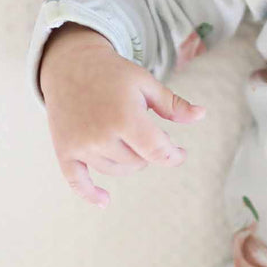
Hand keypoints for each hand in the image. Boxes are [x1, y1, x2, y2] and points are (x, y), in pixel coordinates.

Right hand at [39, 25, 206, 207]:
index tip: (180, 153)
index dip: (173, 156)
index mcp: (125, 117)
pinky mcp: (65, 150)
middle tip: (149, 133)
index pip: (157, 151)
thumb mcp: (145, 83)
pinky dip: (90, 193)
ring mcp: (81, 145)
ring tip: (129, 139)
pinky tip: (105, 201)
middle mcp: (101, 136)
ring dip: (129, 161)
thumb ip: (173, 104)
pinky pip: (77, 181)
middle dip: (150, 152)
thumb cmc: (113, 73)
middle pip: (138, 162)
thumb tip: (201, 115)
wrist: (69, 65)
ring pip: (116, 170)